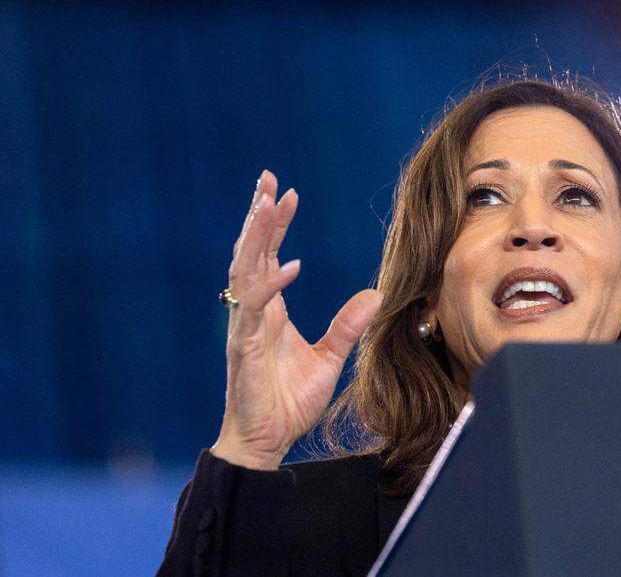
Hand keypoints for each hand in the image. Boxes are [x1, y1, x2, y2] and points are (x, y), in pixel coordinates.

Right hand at [210, 170, 381, 469]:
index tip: (286, 192)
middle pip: (250, 252)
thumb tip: (375, 296)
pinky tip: (288, 265)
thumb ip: (347, 326)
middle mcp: (252, 313)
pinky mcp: (243, 349)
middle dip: (258, 215)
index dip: (274, 224)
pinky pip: (255, 310)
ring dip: (255, 236)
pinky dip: (271, 285)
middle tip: (267, 178)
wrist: (266, 443)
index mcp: (268, 311)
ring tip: (267, 203)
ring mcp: (244, 329)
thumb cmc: (288, 403)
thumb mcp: (329, 358)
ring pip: (244, 271)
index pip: (267, 256)